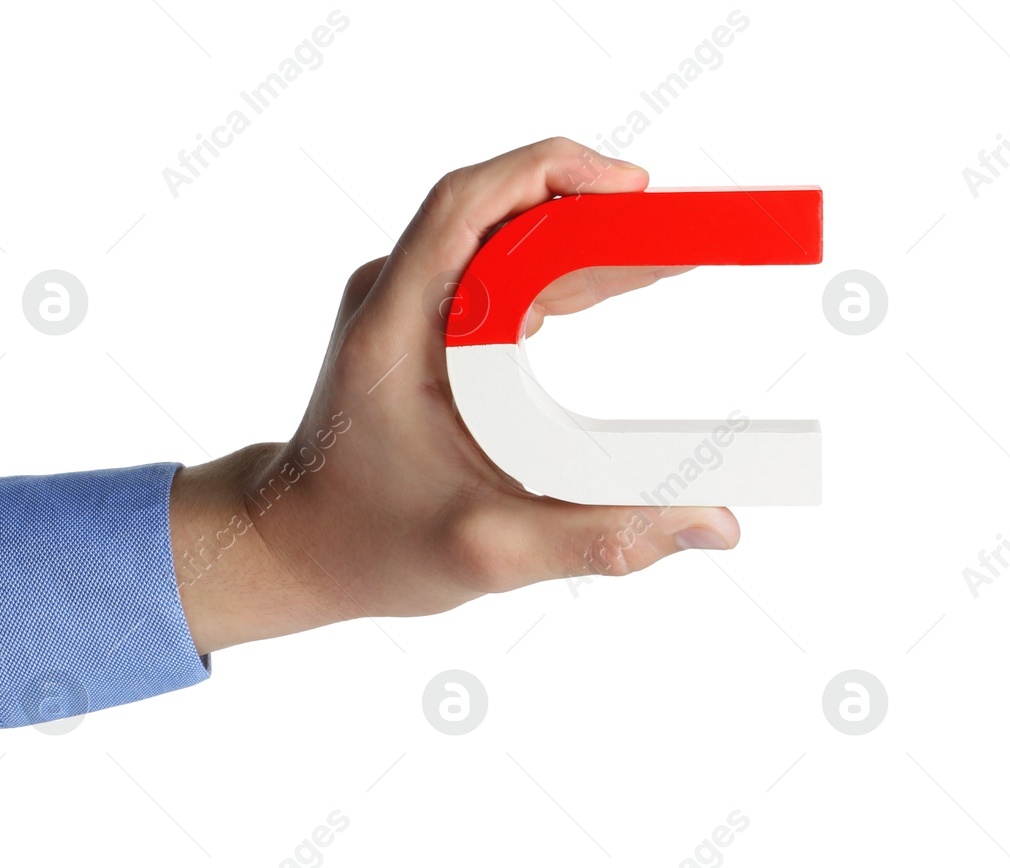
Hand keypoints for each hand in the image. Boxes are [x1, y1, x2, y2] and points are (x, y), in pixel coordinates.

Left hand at [170, 137, 739, 652]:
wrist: (295, 548)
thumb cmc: (368, 543)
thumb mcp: (487, 551)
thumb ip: (600, 539)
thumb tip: (714, 524)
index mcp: (392, 330)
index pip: (464, 207)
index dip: (549, 175)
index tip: (631, 188)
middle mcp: (391, 300)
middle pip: (498, 213)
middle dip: (594, 212)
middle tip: (680, 235)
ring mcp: (402, 308)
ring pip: (501, 239)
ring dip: (582, 240)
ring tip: (666, 255)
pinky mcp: (419, 326)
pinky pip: (495, 272)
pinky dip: (556, 271)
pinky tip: (614, 285)